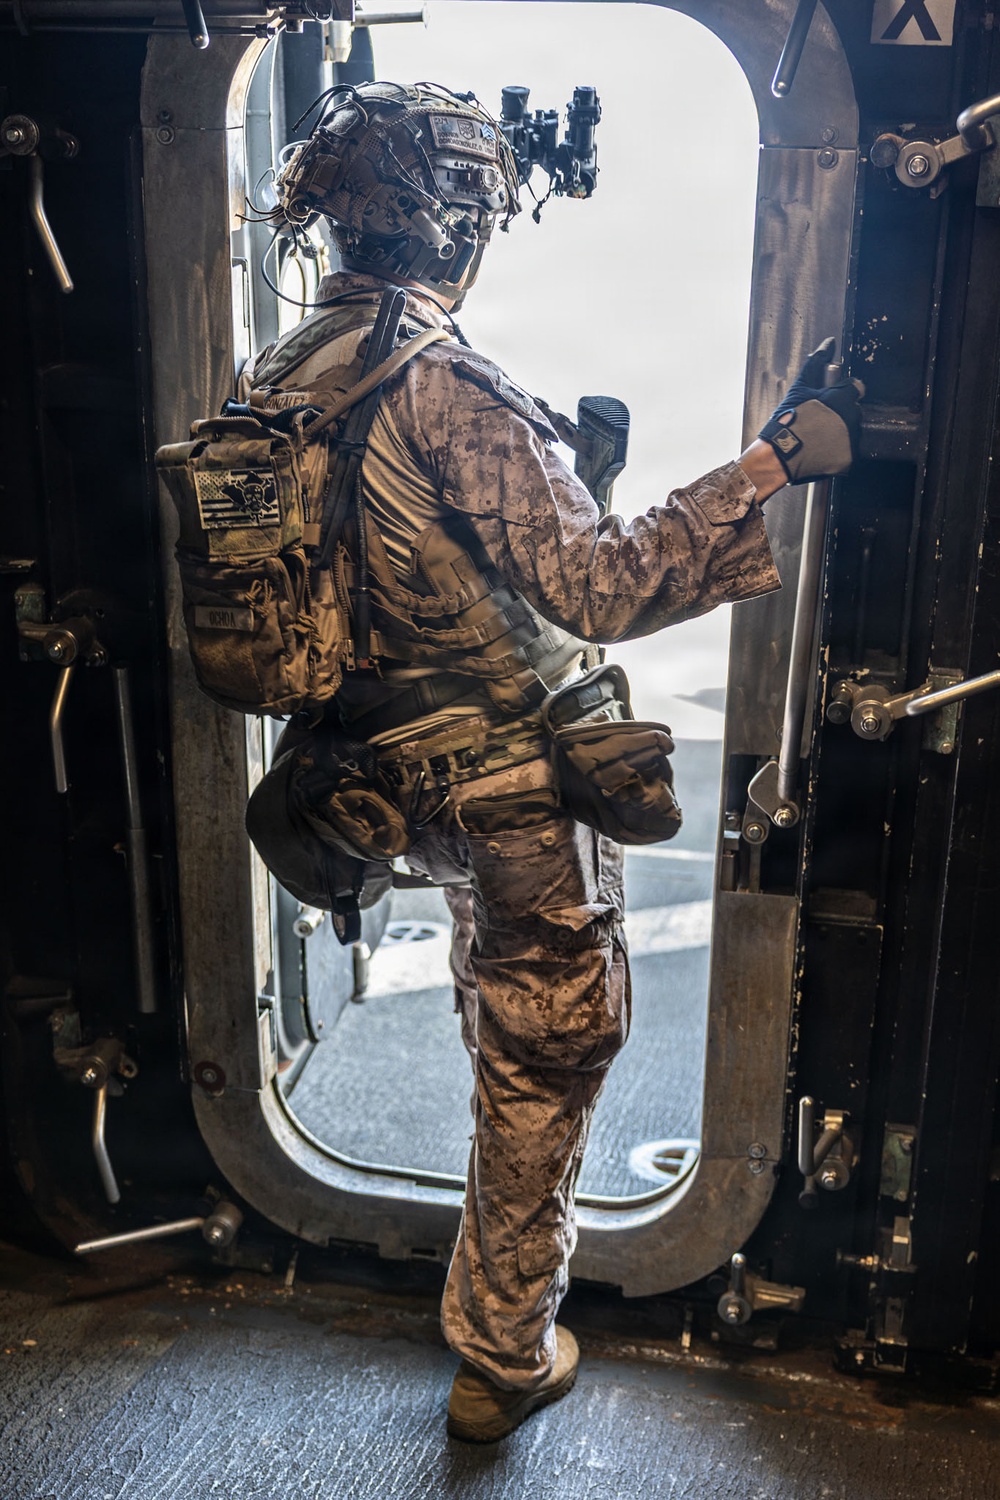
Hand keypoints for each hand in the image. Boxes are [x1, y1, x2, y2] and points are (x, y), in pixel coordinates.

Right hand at [758, 337, 863, 483]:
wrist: (778, 455)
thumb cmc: (787, 421)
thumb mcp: (800, 387)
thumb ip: (816, 363)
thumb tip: (828, 343)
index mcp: (843, 398)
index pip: (856, 389)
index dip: (841, 394)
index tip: (830, 402)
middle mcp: (852, 418)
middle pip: (854, 411)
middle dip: (840, 414)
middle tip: (819, 422)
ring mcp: (851, 440)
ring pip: (852, 432)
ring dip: (840, 433)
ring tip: (818, 438)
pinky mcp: (849, 459)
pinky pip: (848, 453)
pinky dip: (838, 452)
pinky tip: (821, 450)